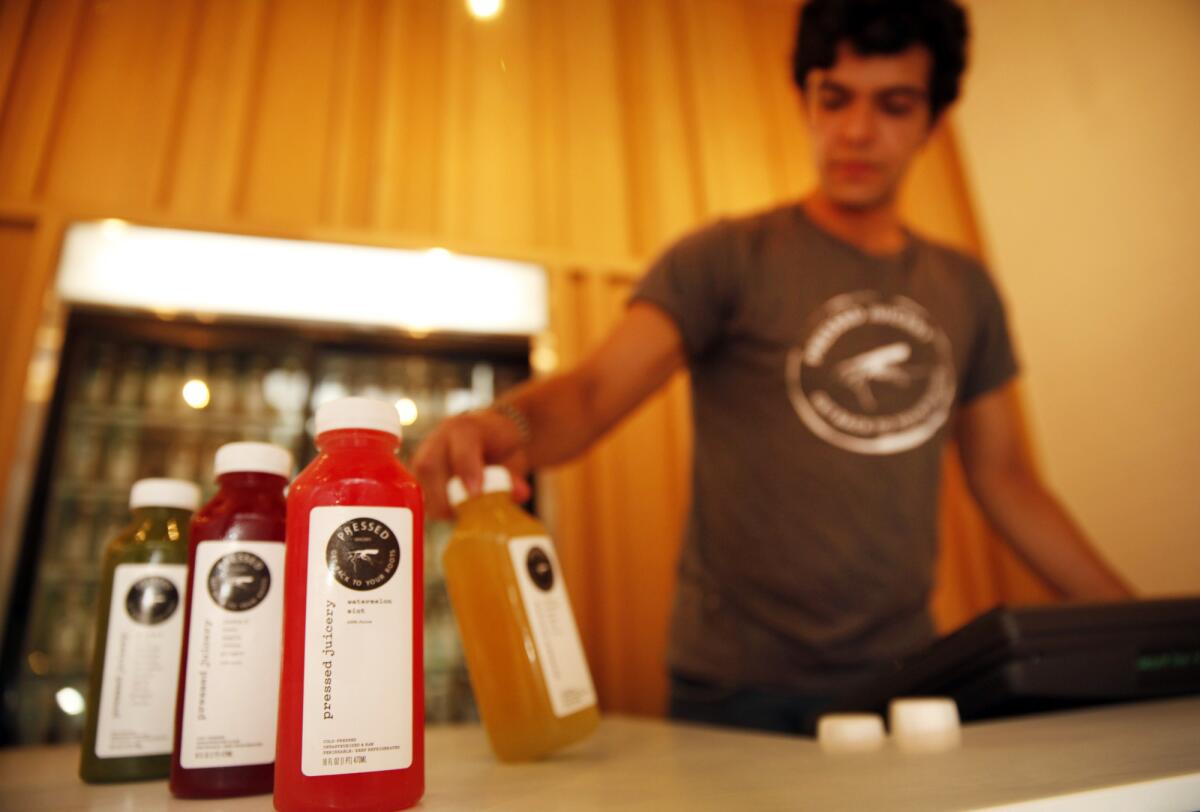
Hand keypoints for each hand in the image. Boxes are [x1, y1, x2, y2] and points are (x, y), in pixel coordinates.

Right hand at [412, 409, 531, 518]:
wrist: (488, 436)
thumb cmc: (500, 446)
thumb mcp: (513, 456)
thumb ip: (514, 475)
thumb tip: (519, 494)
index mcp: (464, 428)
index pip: (462, 446)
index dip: (467, 470)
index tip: (475, 493)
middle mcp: (439, 439)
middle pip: (430, 465)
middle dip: (445, 496)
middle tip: (464, 515)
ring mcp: (424, 456)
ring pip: (420, 483)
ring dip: (439, 505)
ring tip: (462, 514)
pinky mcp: (419, 475)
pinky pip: (420, 495)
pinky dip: (436, 509)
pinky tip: (454, 512)